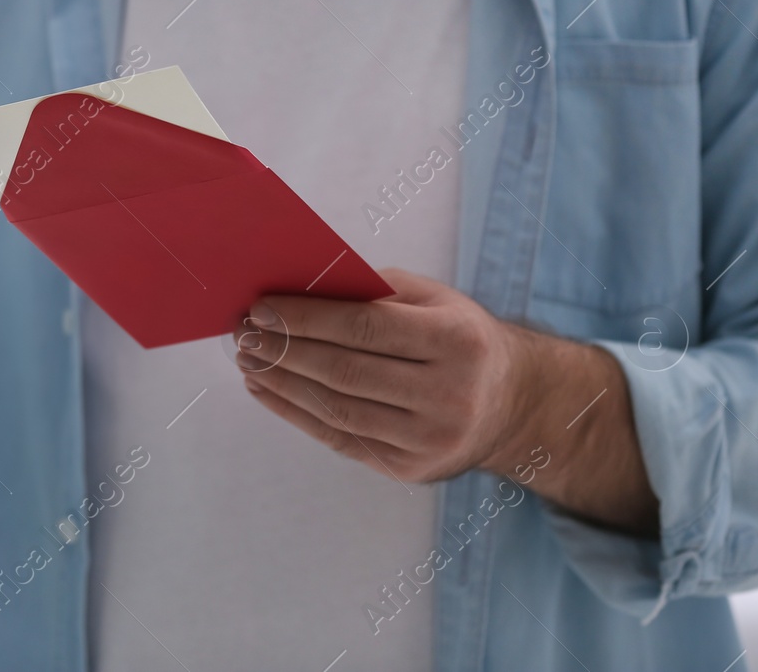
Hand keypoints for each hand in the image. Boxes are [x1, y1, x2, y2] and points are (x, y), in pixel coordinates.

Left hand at [235, 268, 526, 484]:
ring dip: (282, 384)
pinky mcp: (411, 469)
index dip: (305, 318)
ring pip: (337, 409)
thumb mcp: (434, 299)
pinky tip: (267, 391)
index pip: (364, 326)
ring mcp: (430, 439)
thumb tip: (299, 288)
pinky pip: (340, 439)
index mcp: (456, 340)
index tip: (261, 307)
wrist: (513, 403)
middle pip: (345, 371)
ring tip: (248, 361)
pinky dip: (296, 414)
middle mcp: (449, 394)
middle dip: (284, 350)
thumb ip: (373, 291)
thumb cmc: (459, 337)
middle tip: (244, 333)